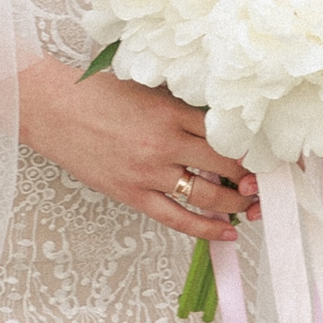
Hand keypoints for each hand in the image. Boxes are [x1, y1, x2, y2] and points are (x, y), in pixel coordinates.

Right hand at [13, 60, 261, 242]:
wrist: (54, 110)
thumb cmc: (97, 95)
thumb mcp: (148, 90)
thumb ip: (182, 107)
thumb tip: (221, 125)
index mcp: (172, 111)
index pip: (228, 133)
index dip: (255, 146)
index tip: (269, 153)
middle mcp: (165, 143)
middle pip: (226, 165)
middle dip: (253, 177)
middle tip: (266, 182)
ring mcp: (149, 172)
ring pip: (208, 195)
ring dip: (236, 203)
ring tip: (250, 205)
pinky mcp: (133, 194)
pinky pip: (177, 219)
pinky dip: (206, 229)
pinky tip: (227, 231)